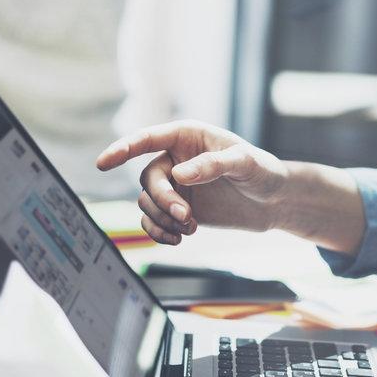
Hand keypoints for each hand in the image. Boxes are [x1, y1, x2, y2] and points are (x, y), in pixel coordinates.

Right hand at [95, 120, 288, 244]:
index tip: (103, 163)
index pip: (147, 139)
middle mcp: (174, 159)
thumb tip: (179, 174)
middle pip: (148, 179)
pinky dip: (159, 232)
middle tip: (187, 217)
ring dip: (163, 219)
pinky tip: (177, 239)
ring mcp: (174, 185)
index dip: (122, 149)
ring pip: (147, 202)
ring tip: (191, 228)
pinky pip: (152, 221)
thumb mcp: (245, 163)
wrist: (274, 200)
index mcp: (186, 137)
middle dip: (163, 200)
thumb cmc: (263, 171)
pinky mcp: (177, 209)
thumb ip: (213, 164)